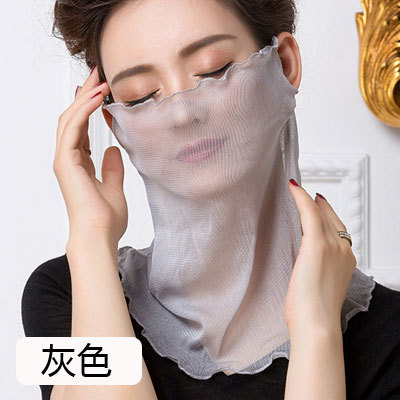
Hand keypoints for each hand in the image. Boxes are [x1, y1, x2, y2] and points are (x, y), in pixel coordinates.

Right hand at [53, 66, 127, 245]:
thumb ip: (112, 168)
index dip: (90, 107)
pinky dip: (84, 111)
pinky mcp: (66, 162)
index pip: (82, 128)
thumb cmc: (106, 219)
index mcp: (80, 164)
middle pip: (73, 118)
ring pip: (70, 119)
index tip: (101, 91)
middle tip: (97, 74)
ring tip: (99, 78)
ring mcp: (65, 160)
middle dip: (85, 95)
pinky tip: (97, 97)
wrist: (100, 237)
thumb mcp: (114, 187)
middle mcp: (69, 159)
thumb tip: (114, 150)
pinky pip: (73, 129)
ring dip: (84, 97)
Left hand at [284, 179, 356, 333]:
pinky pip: (309, 212)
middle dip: (322, 206)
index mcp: (345, 261)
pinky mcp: (316, 244)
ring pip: (321, 214)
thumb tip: (305, 268)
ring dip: (310, 201)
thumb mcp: (319, 288)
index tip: (320, 208)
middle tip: (312, 196)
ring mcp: (332, 246)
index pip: (338, 232)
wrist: (317, 323)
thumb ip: (317, 272)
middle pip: (332, 220)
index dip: (329, 218)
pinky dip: (301, 198)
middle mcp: (343, 250)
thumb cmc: (314, 312)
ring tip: (301, 191)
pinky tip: (294, 188)